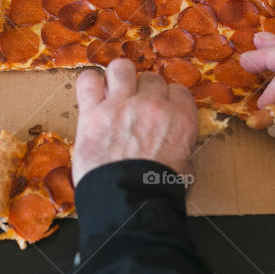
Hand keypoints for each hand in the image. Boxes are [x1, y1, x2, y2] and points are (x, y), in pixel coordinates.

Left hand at [73, 59, 197, 183]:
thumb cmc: (158, 193)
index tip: (161, 107)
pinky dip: (89, 83)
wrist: (129, 205)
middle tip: (135, 106)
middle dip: (144, 90)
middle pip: (150, 78)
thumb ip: (181, 145)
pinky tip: (92, 93)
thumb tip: (176, 142)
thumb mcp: (186, 168)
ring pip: (121, 68)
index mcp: (181, 120)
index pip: (178, 90)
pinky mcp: (93, 114)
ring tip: (114, 91)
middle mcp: (153, 106)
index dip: (168, 98)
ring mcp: (121, 106)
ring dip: (119, 77)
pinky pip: (88, 81)